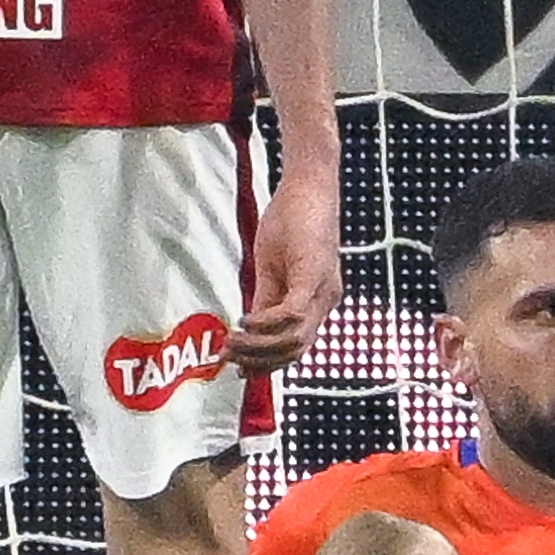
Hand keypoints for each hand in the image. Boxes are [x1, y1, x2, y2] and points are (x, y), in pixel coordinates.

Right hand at [227, 166, 342, 375]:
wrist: (310, 184)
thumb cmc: (293, 219)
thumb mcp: (274, 267)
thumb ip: (266, 298)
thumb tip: (251, 329)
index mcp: (319, 301)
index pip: (296, 346)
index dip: (268, 364)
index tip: (240, 371)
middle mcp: (326, 300)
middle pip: (296, 351)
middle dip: (260, 362)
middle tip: (229, 361)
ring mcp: (322, 290)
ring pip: (294, 339)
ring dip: (258, 347)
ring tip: (231, 343)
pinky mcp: (312, 275)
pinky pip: (291, 313)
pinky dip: (266, 324)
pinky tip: (245, 322)